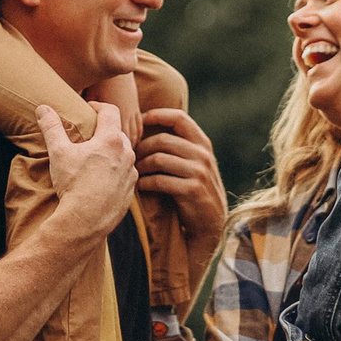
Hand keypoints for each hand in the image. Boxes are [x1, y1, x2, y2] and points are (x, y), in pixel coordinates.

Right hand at [38, 101, 136, 236]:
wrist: (85, 221)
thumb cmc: (73, 184)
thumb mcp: (58, 152)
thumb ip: (51, 127)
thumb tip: (42, 108)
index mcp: (111, 140)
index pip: (110, 111)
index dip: (98, 106)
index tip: (89, 109)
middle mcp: (126, 154)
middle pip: (117, 133)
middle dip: (104, 131)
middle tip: (89, 136)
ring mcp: (131, 174)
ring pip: (123, 155)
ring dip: (111, 153)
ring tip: (94, 159)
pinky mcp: (130, 192)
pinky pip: (124, 176)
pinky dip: (114, 173)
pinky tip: (99, 181)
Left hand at [136, 106, 225, 254]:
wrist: (211, 224)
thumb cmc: (194, 192)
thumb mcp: (194, 165)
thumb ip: (180, 148)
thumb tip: (148, 129)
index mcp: (203, 144)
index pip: (179, 118)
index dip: (157, 115)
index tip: (139, 121)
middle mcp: (203, 155)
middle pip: (163, 139)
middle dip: (142, 147)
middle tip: (130, 156)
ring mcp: (199, 172)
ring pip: (159, 159)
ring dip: (141, 166)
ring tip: (133, 172)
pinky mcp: (192, 190)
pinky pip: (160, 180)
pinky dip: (146, 183)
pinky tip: (140, 187)